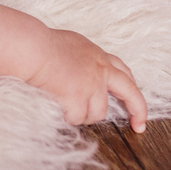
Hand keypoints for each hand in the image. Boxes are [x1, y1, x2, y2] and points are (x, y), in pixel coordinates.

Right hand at [27, 29, 147, 132]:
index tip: (136, 104)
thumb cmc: (42, 44)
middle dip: (138, 111)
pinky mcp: (79, 98)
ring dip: (85, 115)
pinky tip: (59, 109)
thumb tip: (83, 72)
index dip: (132, 89)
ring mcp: (92, 85)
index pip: (124, 74)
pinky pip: (78, 118)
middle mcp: (101, 70)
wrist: (32, 48)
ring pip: (98, 113)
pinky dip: (69, 117)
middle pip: (130, 93)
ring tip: (69, 108)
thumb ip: (84, 59)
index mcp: (99, 57)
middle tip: (138, 125)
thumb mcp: (72, 45)